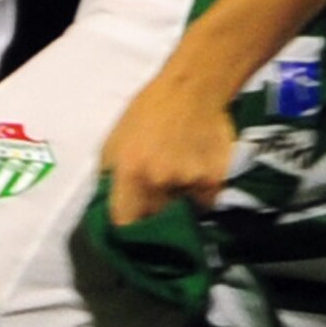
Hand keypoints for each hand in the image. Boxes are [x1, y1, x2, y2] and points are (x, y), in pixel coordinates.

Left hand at [102, 70, 236, 225]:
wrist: (192, 91)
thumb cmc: (146, 114)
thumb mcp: (112, 144)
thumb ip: (110, 180)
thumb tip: (109, 211)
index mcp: (130, 173)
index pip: (125, 224)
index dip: (127, 234)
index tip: (129, 236)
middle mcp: (160, 182)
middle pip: (155, 222)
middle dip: (153, 218)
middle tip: (154, 205)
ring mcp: (190, 183)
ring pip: (182, 212)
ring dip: (178, 204)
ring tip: (176, 178)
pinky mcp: (215, 180)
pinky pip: (205, 202)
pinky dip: (199, 195)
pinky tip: (195, 172)